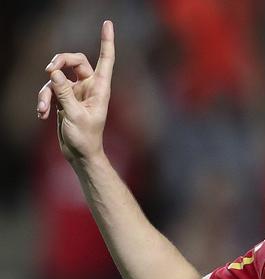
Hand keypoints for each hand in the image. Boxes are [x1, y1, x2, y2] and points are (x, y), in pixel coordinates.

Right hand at [36, 20, 114, 162]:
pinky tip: (41, 114)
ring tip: (43, 108)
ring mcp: (76, 92)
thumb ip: (64, 93)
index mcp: (100, 88)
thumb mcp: (74, 115)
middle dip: (60, 61)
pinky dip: (43, 100)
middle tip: (49, 69)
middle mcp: (89, 87)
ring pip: (57, 78)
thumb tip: (54, 73)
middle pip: (74, 61)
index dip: (107, 41)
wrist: (79, 154)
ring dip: (46, 91)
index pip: (106, 59)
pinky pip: (50, 91)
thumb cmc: (85, 137)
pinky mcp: (64, 99)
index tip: (108, 23)